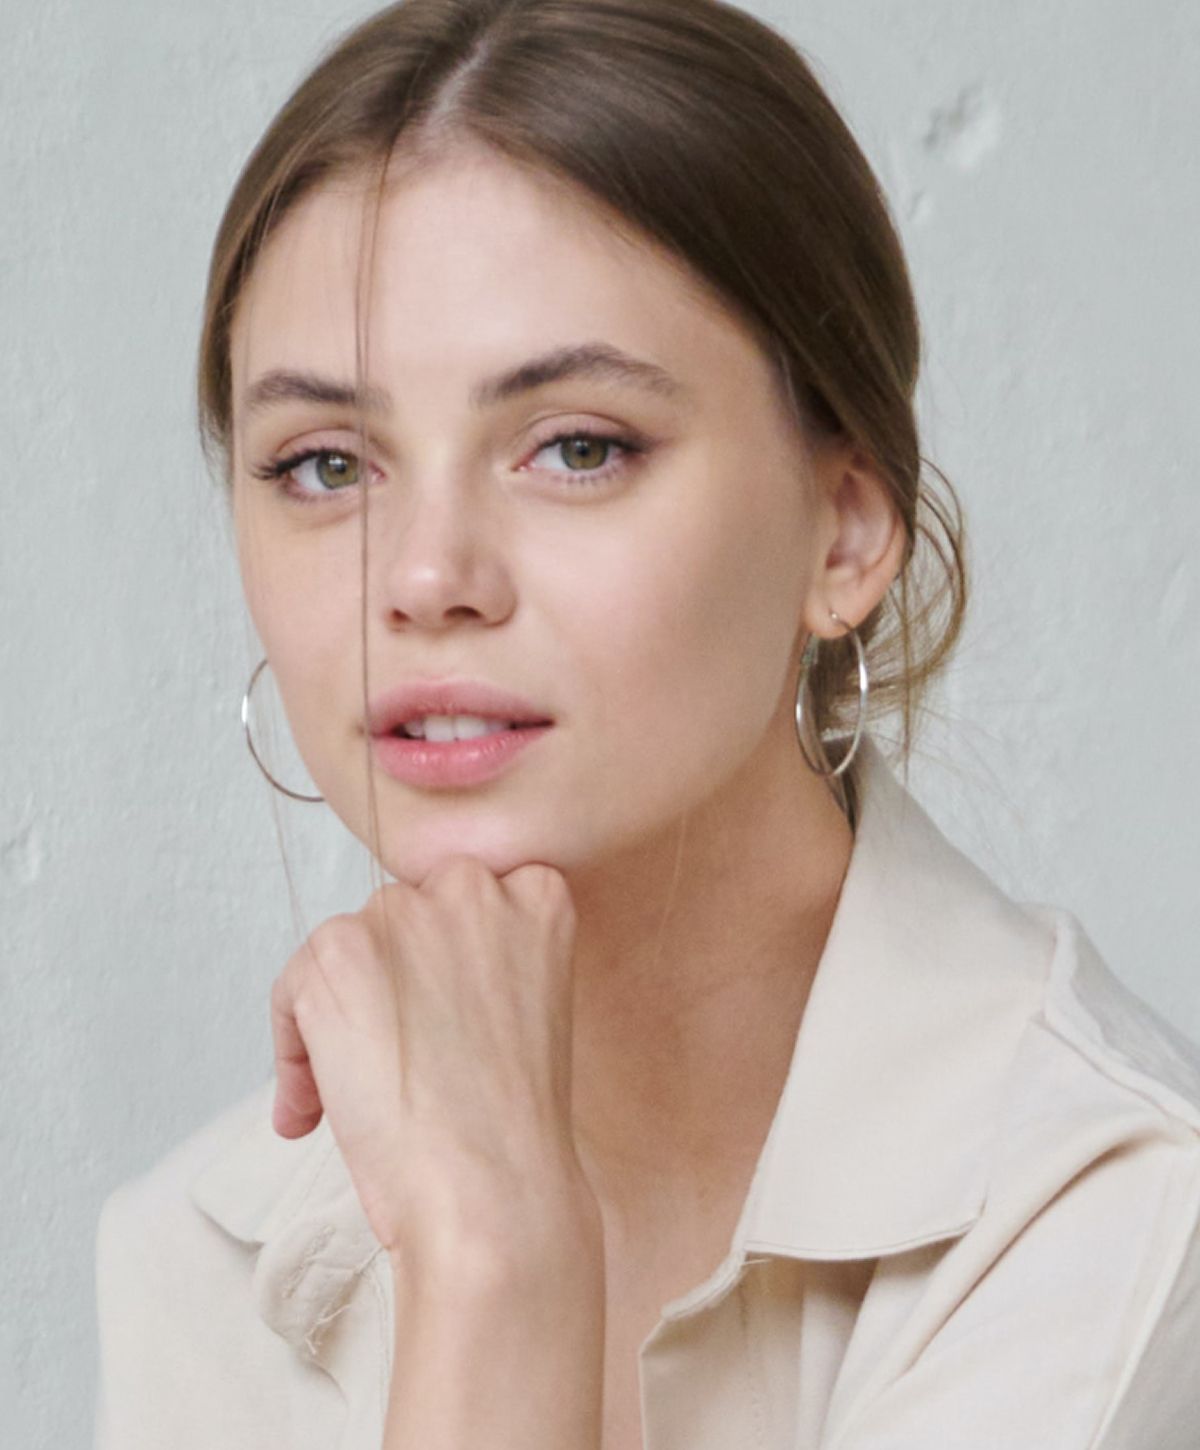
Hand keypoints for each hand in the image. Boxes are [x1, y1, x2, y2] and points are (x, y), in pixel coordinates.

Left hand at [268, 854, 593, 1264]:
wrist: (492, 1191)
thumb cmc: (515, 1126)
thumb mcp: (532, 1009)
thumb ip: (487, 963)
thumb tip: (407, 976)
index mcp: (538, 895)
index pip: (465, 903)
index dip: (441, 969)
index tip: (439, 1024)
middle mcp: (472, 886)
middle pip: (401, 922)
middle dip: (390, 987)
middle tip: (398, 1064)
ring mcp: (403, 913)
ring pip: (345, 951)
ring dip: (340, 1018)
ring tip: (357, 1099)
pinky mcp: (340, 950)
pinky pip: (293, 989)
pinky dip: (293, 1053)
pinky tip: (318, 1110)